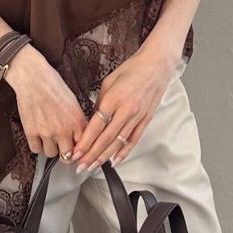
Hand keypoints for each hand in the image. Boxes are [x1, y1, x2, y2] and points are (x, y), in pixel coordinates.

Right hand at [6, 46, 87, 161]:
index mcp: (77, 122)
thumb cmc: (53, 85)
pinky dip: (37, 145)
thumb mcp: (74, 102)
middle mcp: (63, 130)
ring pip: (51, 154)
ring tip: (49, 138)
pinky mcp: (31, 132)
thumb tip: (80, 134)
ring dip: (51, 148)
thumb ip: (78, 121)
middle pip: (67, 156)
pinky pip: (36, 149)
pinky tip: (38, 137)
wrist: (33, 78)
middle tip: (62, 148)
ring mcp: (47, 133)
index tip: (76, 151)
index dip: (79, 150)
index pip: (83, 147)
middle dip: (65, 153)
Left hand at [73, 44, 179, 173]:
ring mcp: (137, 117)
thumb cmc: (132, 70)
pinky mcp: (145, 120)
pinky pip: (133, 140)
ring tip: (93, 166)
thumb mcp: (108, 83)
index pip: (96, 127)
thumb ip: (100, 104)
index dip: (85, 142)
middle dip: (91, 155)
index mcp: (114, 99)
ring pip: (118, 143)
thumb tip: (92, 121)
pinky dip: (123, 152)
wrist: (156, 65)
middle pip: (105, 139)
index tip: (76, 153)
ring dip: (104, 157)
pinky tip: (114, 161)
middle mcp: (126, 111)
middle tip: (80, 166)